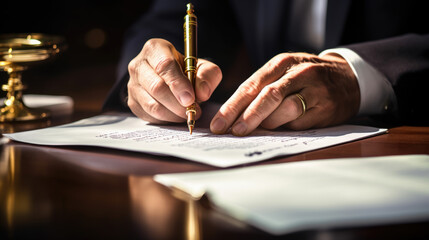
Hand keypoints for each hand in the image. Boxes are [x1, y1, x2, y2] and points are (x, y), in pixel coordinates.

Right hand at [127, 38, 221, 123]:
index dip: (178, 84)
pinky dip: (166, 120)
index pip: (164, 65)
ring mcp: (132, 85)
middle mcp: (138, 65)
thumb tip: (201, 92)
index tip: (191, 98)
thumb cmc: (186, 70)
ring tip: (188, 113)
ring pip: (152, 105)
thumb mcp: (202, 67)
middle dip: (178, 104)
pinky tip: (176, 115)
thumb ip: (208, 75)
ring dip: (174, 114)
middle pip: (157, 87)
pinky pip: (149, 116)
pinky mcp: (132, 102)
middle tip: (193, 110)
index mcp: (155, 49)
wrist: (171, 78)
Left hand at [210, 52, 359, 135]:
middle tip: (233, 132)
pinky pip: (300, 123)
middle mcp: (299, 73)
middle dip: (247, 117)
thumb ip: (261, 89)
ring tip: (260, 129)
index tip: (218, 124)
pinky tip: (281, 129)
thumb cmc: (305, 78)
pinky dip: (286, 128)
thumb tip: (234, 117)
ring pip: (286, 109)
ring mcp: (315, 90)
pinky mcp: (326, 109)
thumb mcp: (284, 72)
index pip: (251, 85)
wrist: (348, 78)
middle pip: (268, 96)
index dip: (233, 106)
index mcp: (282, 63)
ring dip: (268, 123)